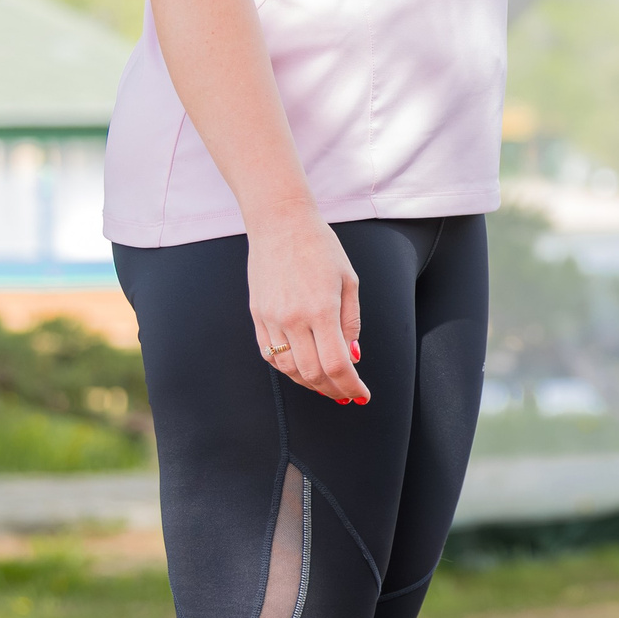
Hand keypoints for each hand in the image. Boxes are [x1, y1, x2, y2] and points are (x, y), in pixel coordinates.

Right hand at [248, 210, 367, 402]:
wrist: (280, 222)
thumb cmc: (321, 247)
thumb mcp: (349, 281)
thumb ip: (351, 322)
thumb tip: (352, 356)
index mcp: (321, 310)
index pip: (337, 365)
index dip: (351, 387)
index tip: (362, 395)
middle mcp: (292, 318)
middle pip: (313, 373)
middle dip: (333, 390)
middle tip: (347, 394)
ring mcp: (270, 318)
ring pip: (289, 369)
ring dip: (310, 383)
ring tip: (327, 384)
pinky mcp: (256, 315)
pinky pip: (270, 354)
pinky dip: (288, 368)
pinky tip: (303, 369)